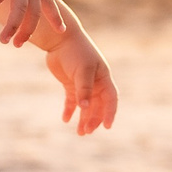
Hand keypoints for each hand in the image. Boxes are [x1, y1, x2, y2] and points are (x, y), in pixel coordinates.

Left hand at [45, 19, 117, 134]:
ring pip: (85, 106)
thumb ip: (83, 89)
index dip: (110, 113)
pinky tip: (65, 119)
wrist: (60, 39)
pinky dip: (69, 110)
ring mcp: (82, 84)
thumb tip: (84, 108)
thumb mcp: (82, 71)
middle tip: (86, 132)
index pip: (111, 99)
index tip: (107, 126)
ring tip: (80, 132)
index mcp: (103, 78)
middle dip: (93, 120)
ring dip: (83, 119)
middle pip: (98, 106)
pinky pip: (71, 101)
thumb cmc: (75, 52)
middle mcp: (95, 83)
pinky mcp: (70, 84)